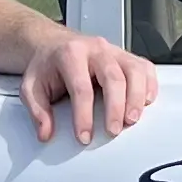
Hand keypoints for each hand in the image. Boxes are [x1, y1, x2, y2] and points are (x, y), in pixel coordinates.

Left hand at [22, 26, 158, 144]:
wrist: (53, 45)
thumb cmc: (47, 66)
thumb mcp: (32, 87)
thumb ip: (37, 110)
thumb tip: (46, 132)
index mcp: (70, 54)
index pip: (81, 87)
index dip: (84, 115)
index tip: (84, 136)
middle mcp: (95, 49)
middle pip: (113, 77)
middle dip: (115, 107)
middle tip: (113, 130)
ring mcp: (114, 51)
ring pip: (134, 70)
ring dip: (136, 97)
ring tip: (131, 119)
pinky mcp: (126, 56)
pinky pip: (145, 67)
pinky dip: (149, 85)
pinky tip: (146, 102)